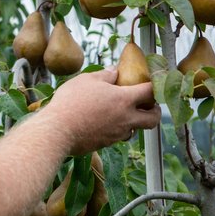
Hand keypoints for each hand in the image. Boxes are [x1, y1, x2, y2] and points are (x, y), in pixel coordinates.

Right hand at [45, 69, 160, 155]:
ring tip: (121, 113)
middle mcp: (126, 119)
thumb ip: (104, 75)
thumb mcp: (87, 80)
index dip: (154, 86)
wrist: (59, 130)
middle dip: (155, 112)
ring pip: (135, 130)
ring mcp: (117, 134)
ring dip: (133, 122)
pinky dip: (116, 129)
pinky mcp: (106, 144)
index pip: (149, 92)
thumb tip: (114, 71)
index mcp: (124, 99)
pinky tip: (104, 122)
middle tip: (149, 106)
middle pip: (153, 119)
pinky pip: (118, 136)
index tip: (152, 83)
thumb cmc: (72, 101)